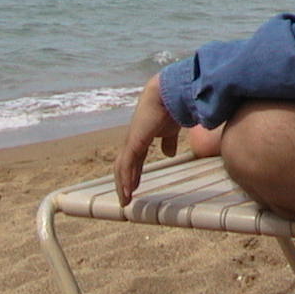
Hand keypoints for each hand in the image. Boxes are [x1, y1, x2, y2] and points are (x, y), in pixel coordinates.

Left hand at [114, 73, 180, 205]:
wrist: (168, 94)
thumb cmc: (171, 108)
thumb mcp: (171, 131)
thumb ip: (168, 142)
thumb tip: (168, 154)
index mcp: (141, 137)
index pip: (133, 159)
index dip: (132, 173)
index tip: (134, 187)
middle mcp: (133, 140)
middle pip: (123, 165)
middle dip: (124, 182)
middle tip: (126, 199)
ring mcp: (132, 141)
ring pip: (122, 167)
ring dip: (123, 184)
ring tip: (126, 199)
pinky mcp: (134, 141)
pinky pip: (128, 164)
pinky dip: (127, 177)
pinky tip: (129, 189)